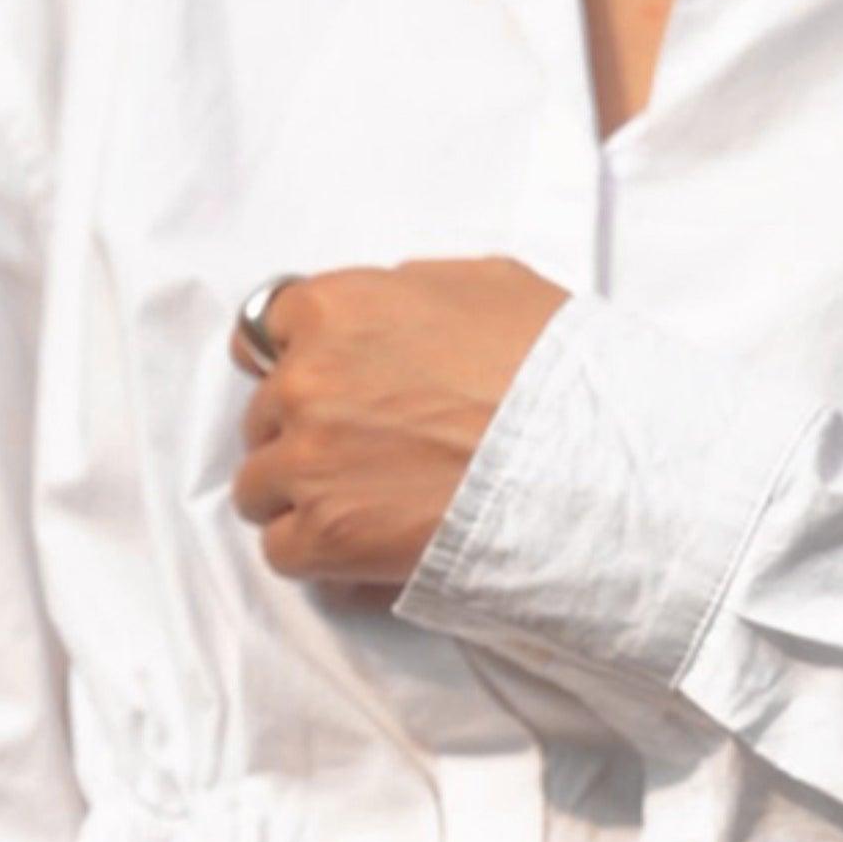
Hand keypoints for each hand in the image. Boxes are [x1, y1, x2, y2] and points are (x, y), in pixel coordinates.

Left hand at [227, 258, 569, 589]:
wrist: (584, 464)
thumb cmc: (553, 373)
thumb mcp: (487, 286)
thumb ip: (409, 292)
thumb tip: (387, 309)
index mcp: (334, 309)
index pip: (262, 333)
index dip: (292, 363)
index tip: (318, 389)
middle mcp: (304, 380)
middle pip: (262, 416)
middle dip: (302, 434)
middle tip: (363, 455)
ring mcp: (308, 462)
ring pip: (258, 487)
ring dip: (300, 499)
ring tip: (363, 509)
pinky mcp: (324, 535)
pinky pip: (282, 550)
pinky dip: (315, 555)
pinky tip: (360, 551)